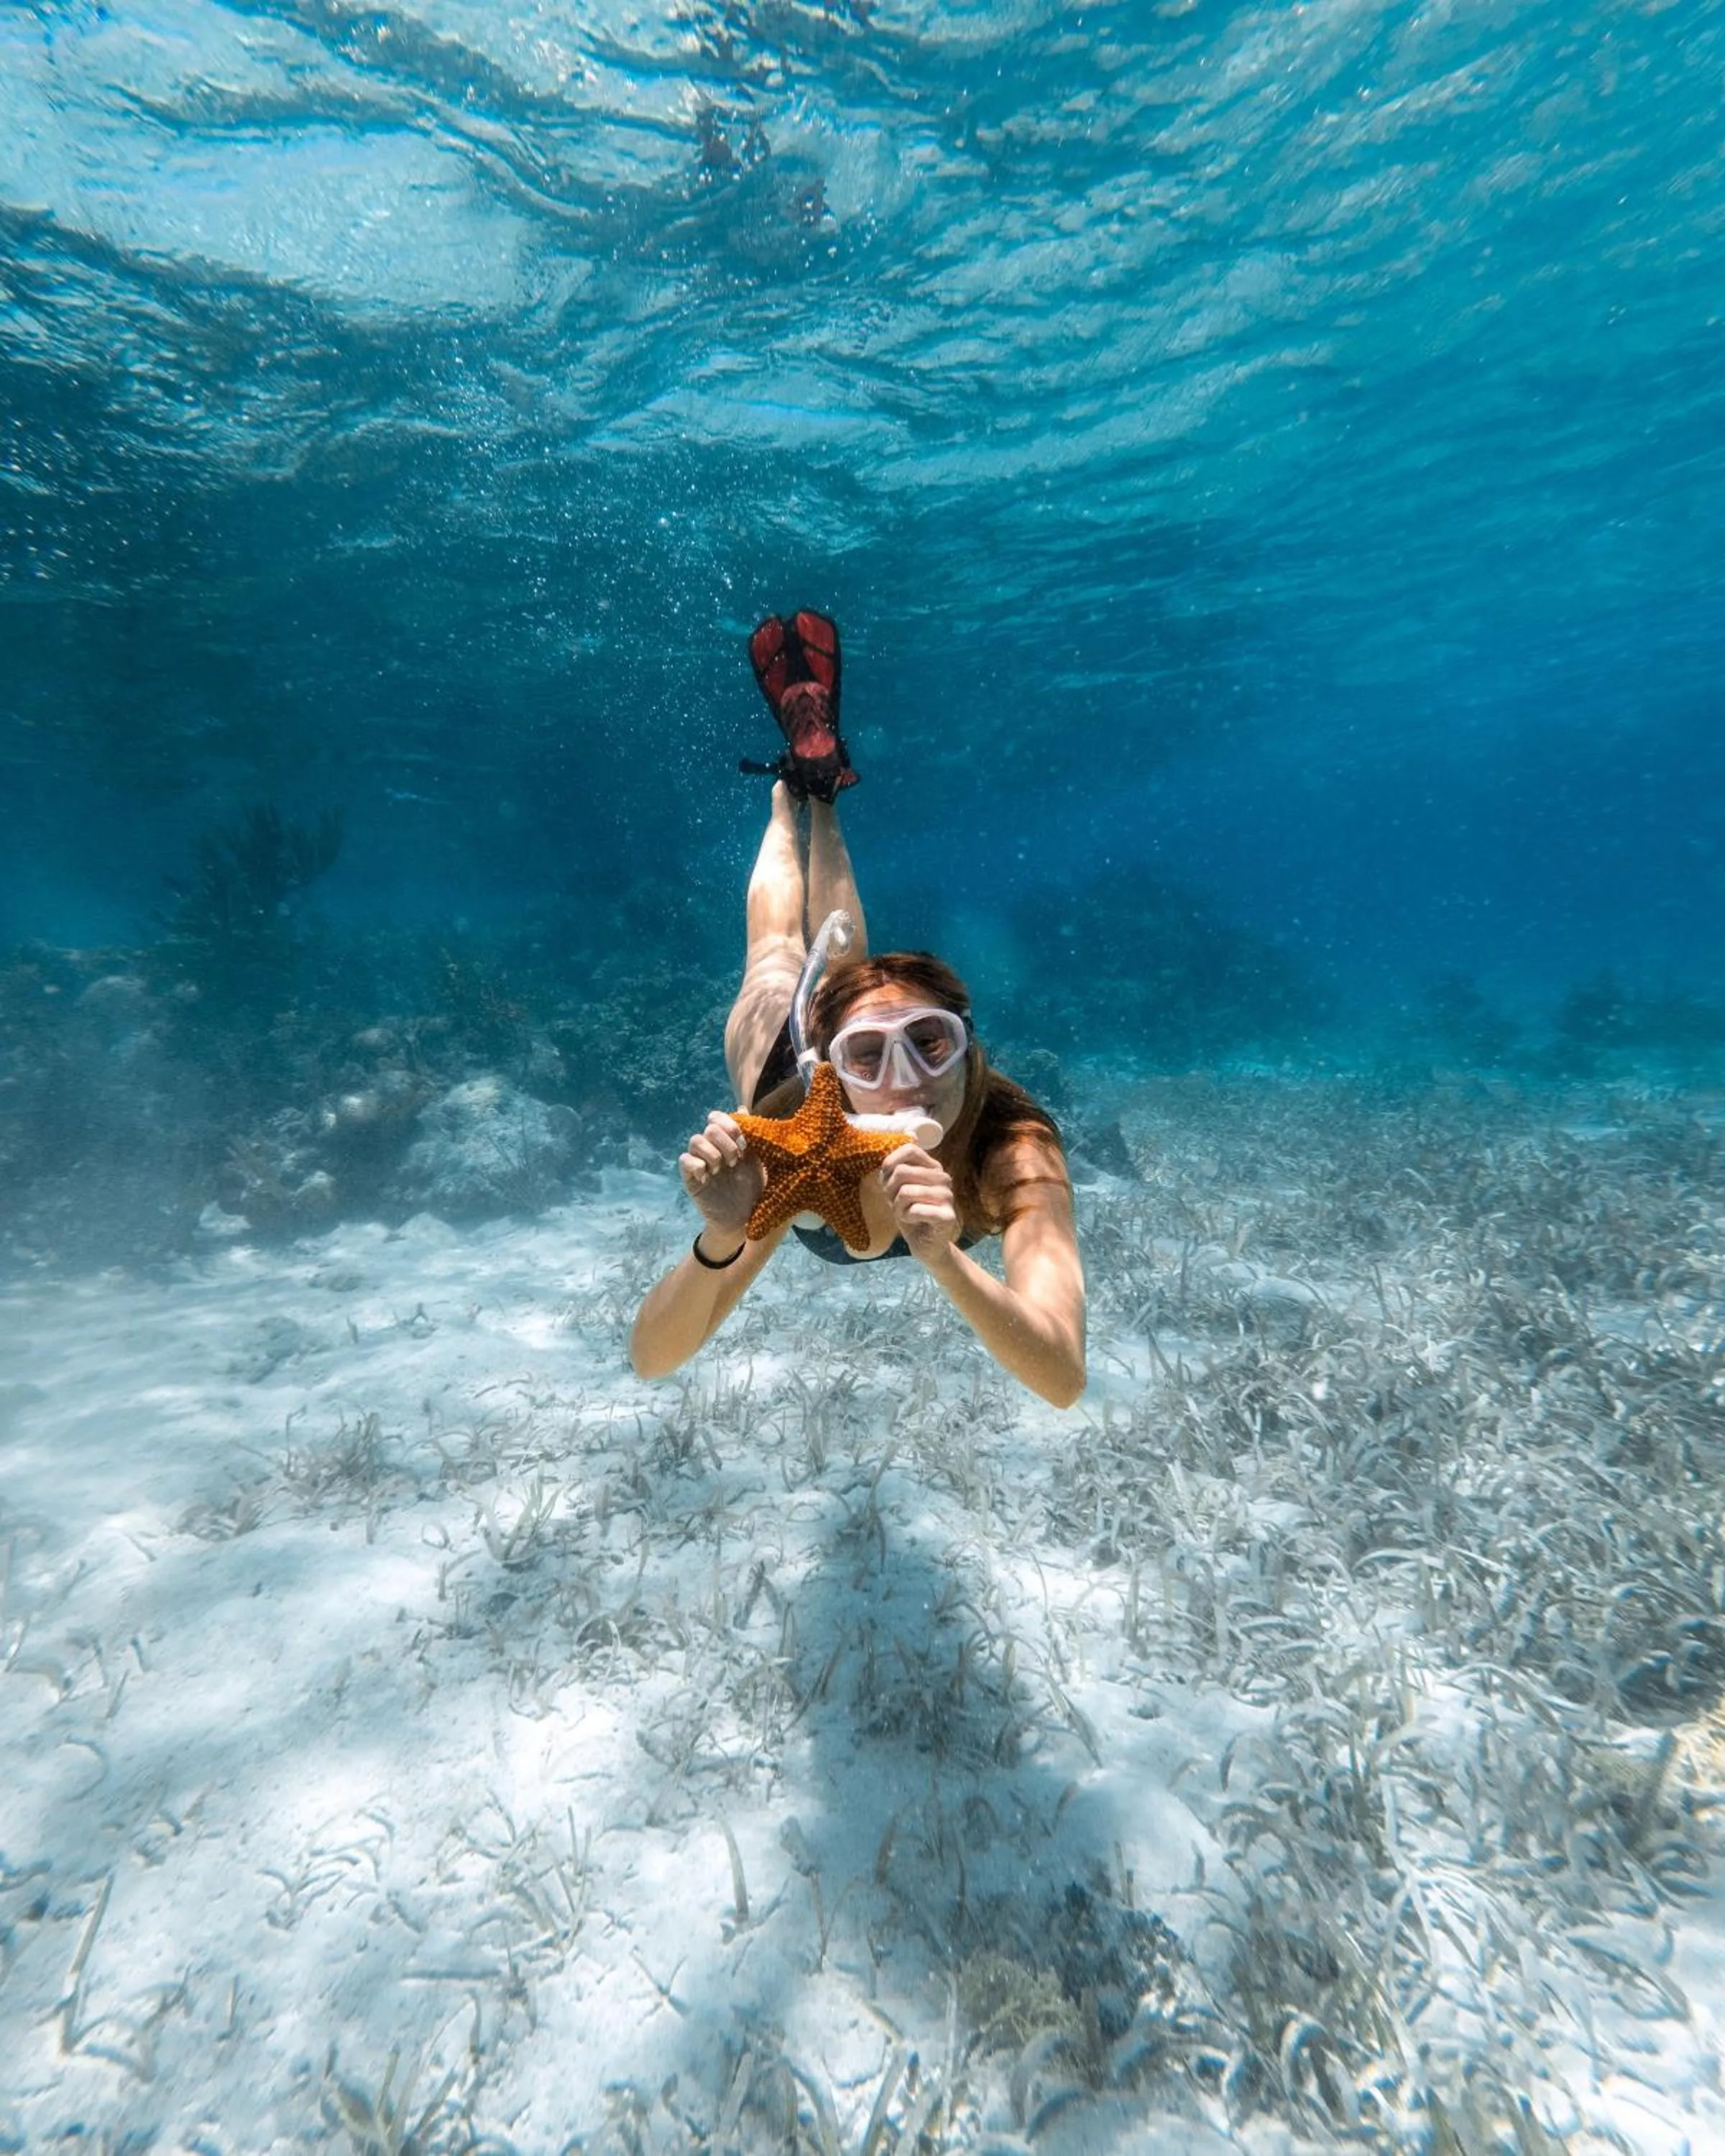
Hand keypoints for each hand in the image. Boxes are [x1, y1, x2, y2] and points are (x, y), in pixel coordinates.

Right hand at [678, 1112, 764, 1242]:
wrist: (744, 1220)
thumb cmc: (754, 1191)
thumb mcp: (759, 1161)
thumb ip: (752, 1136)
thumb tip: (742, 1108)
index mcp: (728, 1142)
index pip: (717, 1117)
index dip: (729, 1124)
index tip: (743, 1142)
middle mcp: (713, 1149)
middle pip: (709, 1127)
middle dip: (725, 1141)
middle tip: (736, 1160)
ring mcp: (700, 1162)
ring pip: (695, 1140)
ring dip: (712, 1153)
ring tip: (722, 1169)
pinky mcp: (691, 1178)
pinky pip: (685, 1160)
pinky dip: (697, 1165)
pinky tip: (708, 1177)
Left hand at [878, 1145, 960, 1265]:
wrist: (926, 1244)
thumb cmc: (911, 1214)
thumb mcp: (898, 1189)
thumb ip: (894, 1171)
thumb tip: (889, 1158)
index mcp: (933, 1168)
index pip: (910, 1150)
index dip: (890, 1163)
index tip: (885, 1180)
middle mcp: (943, 1178)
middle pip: (902, 1171)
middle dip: (890, 1190)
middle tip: (896, 1203)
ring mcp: (948, 1197)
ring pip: (906, 1191)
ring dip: (897, 1206)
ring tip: (905, 1213)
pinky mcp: (947, 1216)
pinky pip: (915, 1209)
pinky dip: (906, 1217)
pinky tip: (914, 1221)